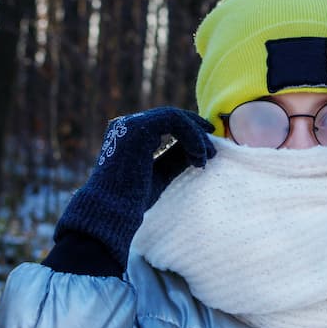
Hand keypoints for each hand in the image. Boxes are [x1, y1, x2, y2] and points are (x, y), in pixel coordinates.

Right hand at [54, 107, 215, 269]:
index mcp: (130, 134)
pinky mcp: (137, 128)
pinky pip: (174, 120)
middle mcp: (127, 124)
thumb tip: (200, 148)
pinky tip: (198, 155)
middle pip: (172, 118)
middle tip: (212, 153)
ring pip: (175, 117)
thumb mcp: (161, 173)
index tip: (208, 148)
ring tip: (206, 158)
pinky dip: (191, 135)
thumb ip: (176, 157)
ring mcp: (130, 123)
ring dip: (196, 136)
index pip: (166, 124)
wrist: (113, 210)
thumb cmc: (133, 198)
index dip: (191, 132)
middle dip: (197, 134)